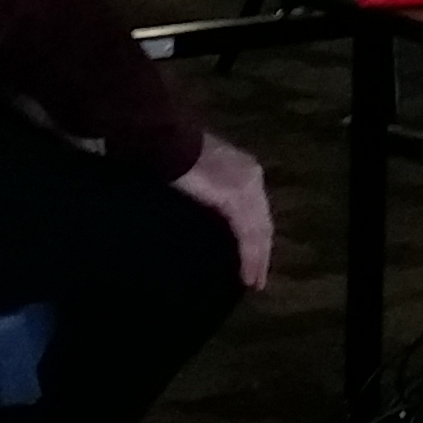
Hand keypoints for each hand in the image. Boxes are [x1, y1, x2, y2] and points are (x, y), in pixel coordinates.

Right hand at [170, 136, 272, 290]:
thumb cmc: (168, 154)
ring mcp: (246, 186)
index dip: (256, 232)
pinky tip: (248, 275)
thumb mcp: (195, 173)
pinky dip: (249, 258)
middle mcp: (251, 175)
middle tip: (256, 277)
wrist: (160, 140)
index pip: (255, 207)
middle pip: (262, 221)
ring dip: (257, 260)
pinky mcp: (235, 198)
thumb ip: (208, 190)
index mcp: (243, 168)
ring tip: (253, 282)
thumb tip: (205, 209)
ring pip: (259, 232)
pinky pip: (247, 235)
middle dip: (261, 251)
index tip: (253, 254)